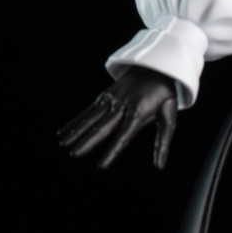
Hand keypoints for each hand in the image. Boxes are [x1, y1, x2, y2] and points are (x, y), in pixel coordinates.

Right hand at [58, 67, 177, 169]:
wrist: (156, 65)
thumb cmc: (164, 95)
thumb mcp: (168, 117)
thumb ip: (162, 143)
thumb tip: (159, 167)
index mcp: (139, 113)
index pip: (124, 136)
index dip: (112, 151)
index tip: (101, 166)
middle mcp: (122, 106)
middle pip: (102, 127)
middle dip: (87, 141)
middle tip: (74, 154)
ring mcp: (111, 99)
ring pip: (91, 118)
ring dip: (76, 131)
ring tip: (62, 144)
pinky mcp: (104, 96)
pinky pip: (88, 110)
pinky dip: (75, 121)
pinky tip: (63, 131)